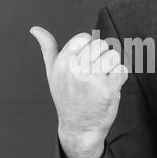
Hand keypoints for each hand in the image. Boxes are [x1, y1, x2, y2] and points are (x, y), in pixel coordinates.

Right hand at [30, 26, 128, 157]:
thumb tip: (34, 28)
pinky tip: (109, 87)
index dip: (88, 48)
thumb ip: (47, 48)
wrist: (79, 128)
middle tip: (93, 74)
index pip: (84, 37)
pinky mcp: (109, 89)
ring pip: (113, 55)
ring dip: (111, 67)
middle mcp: (76, 69)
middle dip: (101, 57)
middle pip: (101, 44)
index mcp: (62, 63)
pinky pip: (122, 69)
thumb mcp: (52, 72)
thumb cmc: (66, 96)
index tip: (85, 62)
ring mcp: (93, 79)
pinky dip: (119, 77)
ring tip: (101, 80)